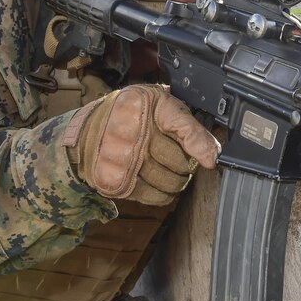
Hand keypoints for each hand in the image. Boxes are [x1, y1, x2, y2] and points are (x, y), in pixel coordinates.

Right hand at [63, 84, 218, 205]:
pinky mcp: (116, 183)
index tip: (210, 159)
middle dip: (186, 162)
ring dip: (177, 179)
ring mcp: (120, 160)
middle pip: (180, 161)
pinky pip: (156, 196)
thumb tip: (213, 156)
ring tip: (166, 166)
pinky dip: (164, 192)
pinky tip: (156, 178)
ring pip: (171, 182)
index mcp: (143, 103)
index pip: (182, 125)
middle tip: (178, 154)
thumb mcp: (158, 104)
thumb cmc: (129, 116)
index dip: (199, 143)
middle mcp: (130, 131)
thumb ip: (188, 126)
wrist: (87, 134)